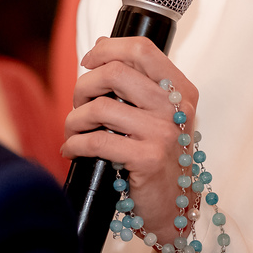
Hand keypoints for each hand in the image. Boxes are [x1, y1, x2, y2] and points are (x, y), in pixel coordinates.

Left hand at [61, 36, 199, 243]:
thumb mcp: (157, 114)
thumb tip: (101, 45)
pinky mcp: (147, 158)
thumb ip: (135, 81)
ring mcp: (163, 132)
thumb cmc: (160, 158)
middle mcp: (176, 107)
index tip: (88, 61)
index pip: (142, 49)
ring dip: (74, 119)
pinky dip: (75, 144)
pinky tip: (72, 149)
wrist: (174, 207)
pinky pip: (96, 140)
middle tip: (78, 104)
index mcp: (180, 90)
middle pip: (115, 72)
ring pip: (100, 106)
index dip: (108, 49)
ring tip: (72, 130)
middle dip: (84, 86)